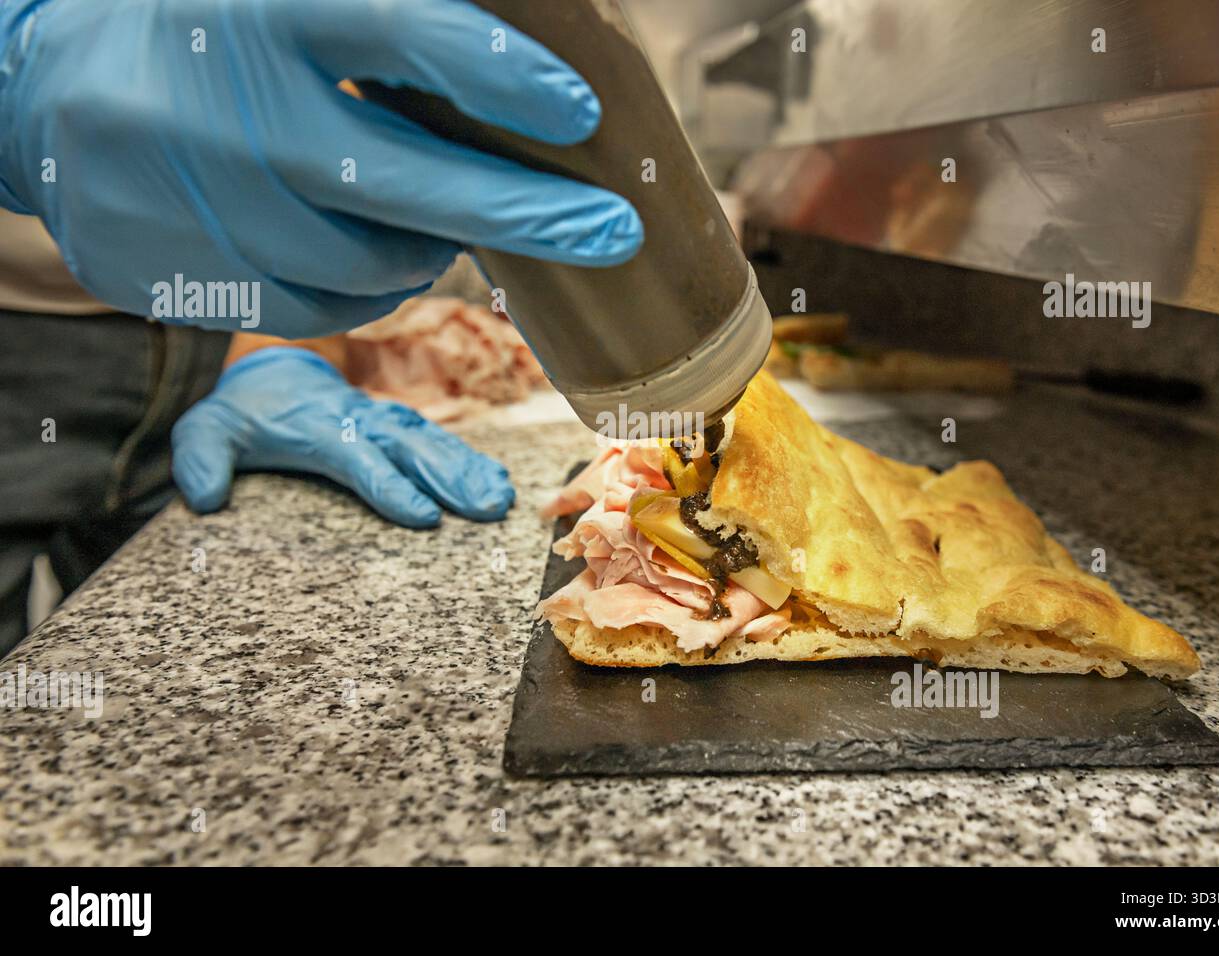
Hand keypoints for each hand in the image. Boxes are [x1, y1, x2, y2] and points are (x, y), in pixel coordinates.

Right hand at [0, 0, 641, 336]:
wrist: (47, 89)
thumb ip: (395, 31)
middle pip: (396, 180)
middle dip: (522, 214)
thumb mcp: (294, 6)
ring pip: (363, 264)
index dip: (492, 72)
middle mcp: (221, 106)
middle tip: (609, 231)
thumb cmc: (211, 33)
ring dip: (428, 250)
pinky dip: (363, 287)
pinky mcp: (169, 272)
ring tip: (440, 219)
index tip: (577, 111)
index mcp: (263, 11)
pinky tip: (364, 249)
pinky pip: (314, 308)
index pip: (395, 29)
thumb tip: (531, 75)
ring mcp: (189, 199)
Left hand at [171, 347, 513, 525]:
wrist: (273, 370)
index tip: (423, 516)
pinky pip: (439, 440)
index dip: (390, 487)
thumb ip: (200, 460)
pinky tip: (497, 481)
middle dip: (451, 478)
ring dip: (469, 470)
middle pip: (411, 449)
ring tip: (500, 499)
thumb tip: (205, 498)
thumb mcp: (206, 430)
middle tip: (485, 508)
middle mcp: (359, 420)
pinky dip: (469, 459)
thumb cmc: (242, 413)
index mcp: (318, 428)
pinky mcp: (398, 425)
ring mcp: (383, 420)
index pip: (359, 459)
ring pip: (432, 443)